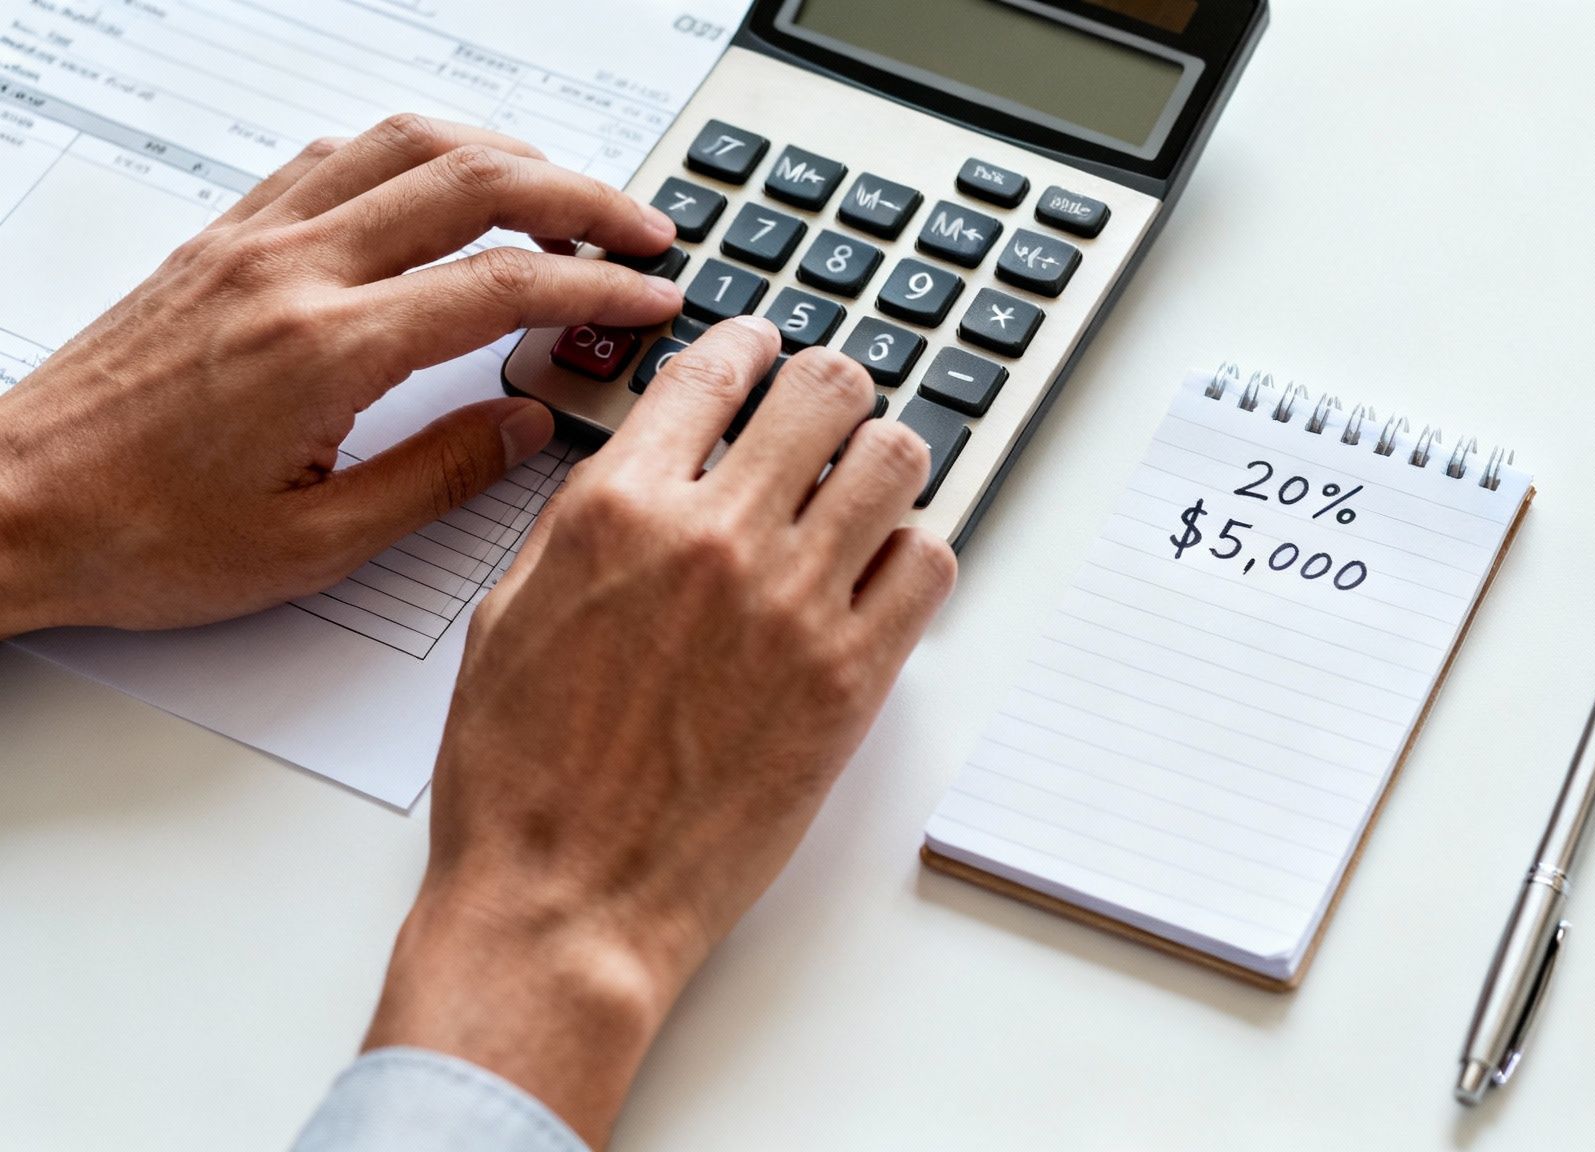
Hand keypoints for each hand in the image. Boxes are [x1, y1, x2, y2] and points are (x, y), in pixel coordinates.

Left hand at [0, 115, 681, 635]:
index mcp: (323, 351)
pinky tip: (445, 182)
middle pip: (469, 181)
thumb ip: (440, 477)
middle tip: (642, 230)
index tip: (653, 297)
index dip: (597, 285)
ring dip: (504, 155)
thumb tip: (527, 428)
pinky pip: (334, 156)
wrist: (14, 507)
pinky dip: (415, 152)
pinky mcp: (223, 239)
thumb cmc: (144, 536)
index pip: (500, 286)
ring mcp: (251, 241)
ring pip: (404, 143)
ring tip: (565, 195)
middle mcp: (289, 271)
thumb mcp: (315, 546)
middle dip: (579, 196)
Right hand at [361, 319, 955, 1145]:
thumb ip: (583, 521)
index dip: (747, 345)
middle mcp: (716, 539)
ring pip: (896, 462)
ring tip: (861, 487)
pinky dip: (911, 553)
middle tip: (824, 410)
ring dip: (882, 460)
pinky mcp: (852, 678)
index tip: (761, 350)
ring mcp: (795, 606)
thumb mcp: (509, 614)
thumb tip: (647, 466)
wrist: (566, 901)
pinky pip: (929, 564)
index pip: (716, 369)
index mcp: (619, 509)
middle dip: (828, 389)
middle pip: (826, 392)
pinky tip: (878, 572)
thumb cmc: (522, 777)